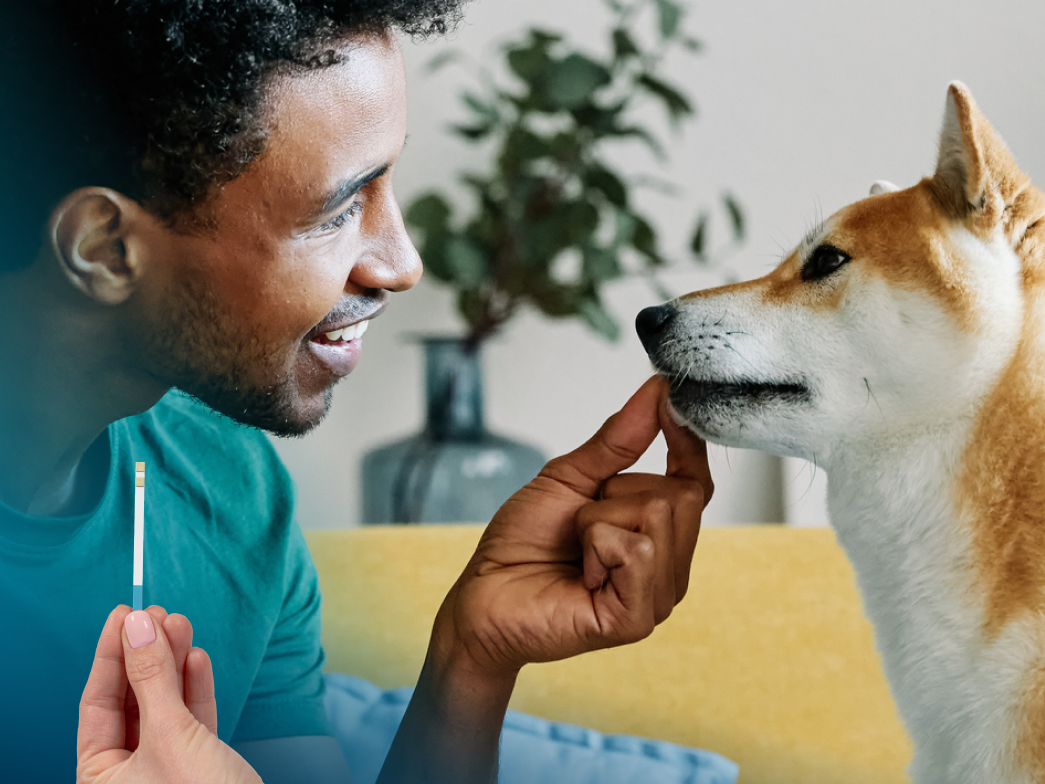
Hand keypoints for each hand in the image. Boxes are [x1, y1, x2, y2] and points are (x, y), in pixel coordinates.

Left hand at [77, 605, 260, 783]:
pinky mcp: (199, 764)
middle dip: (145, 655)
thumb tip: (138, 626)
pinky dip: (194, 687)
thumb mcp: (171, 734)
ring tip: (180, 624)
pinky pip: (191, 718)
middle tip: (155, 613)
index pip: (96, 703)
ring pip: (164, 704)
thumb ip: (152, 678)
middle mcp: (128, 775)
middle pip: (131, 700)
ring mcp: (164, 768)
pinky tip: (196, 659)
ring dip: (172, 663)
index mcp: (100, 779)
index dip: (110, 655)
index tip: (124, 613)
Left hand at [433, 375, 711, 677]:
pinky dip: (597, 546)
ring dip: (598, 521)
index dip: (687, 441)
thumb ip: (618, 440)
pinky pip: (638, 551)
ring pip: (658, 518)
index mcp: (658, 535)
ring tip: (577, 549)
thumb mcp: (570, 477)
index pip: (697, 482)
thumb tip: (657, 392)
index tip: (669, 401)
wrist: (482, 596)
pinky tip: (580, 574)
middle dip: (619, 492)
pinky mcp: (635, 619)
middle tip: (581, 521)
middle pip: (681, 495)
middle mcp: (667, 568)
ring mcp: (656, 598)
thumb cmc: (522, 544)